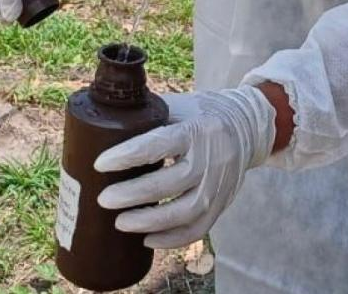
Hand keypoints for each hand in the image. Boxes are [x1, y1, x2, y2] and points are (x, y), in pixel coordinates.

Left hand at [94, 85, 276, 248]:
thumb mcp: (179, 106)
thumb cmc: (201, 114)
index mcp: (195, 129)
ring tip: (120, 223)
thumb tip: (102, 127)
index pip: (158, 144)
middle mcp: (211, 158)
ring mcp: (219, 184)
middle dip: (133, 195)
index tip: (100, 164)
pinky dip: (172, 239)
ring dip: (149, 221)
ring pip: (185, 212)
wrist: (247, 126)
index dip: (127, 156)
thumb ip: (149, 116)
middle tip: (103, 199)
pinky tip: (146, 240)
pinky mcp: (223, 203)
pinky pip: (198, 228)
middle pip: (170, 183)